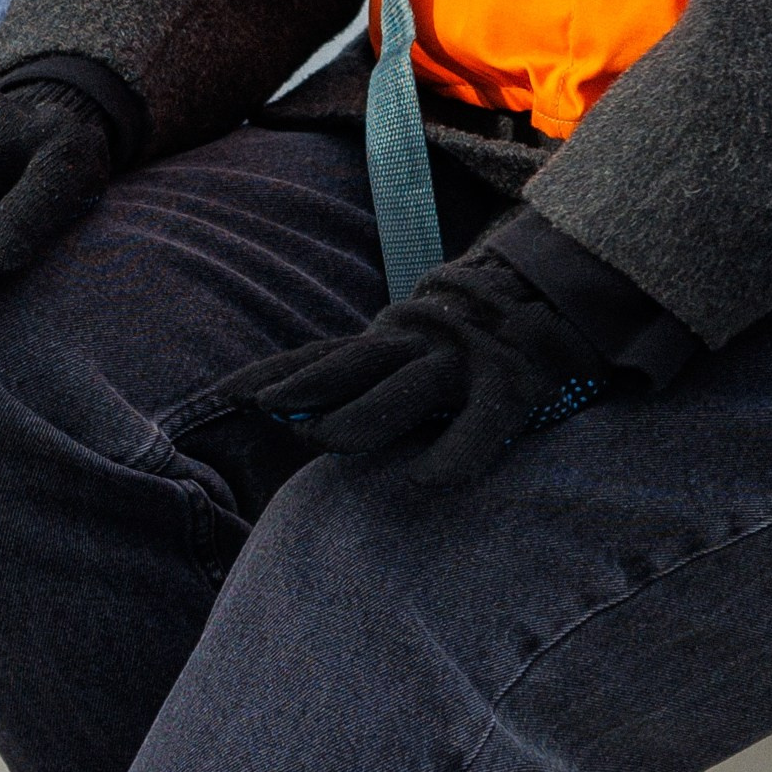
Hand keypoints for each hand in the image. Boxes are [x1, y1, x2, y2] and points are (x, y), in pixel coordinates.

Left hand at [228, 246, 611, 490]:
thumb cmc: (456, 335)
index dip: (273, 373)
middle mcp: (416, 343)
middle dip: (311, 385)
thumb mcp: (399, 344)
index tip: (224, 397)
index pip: (318, 354)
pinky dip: (454, 454)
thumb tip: (278, 409)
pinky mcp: (507, 388)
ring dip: (367, 413)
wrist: (546, 290)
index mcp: (386, 339)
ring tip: (329, 437)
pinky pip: (478, 426)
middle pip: (356, 363)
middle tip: (271, 410)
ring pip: (407, 387)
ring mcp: (460, 362)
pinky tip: (429, 482)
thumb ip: (349, 371)